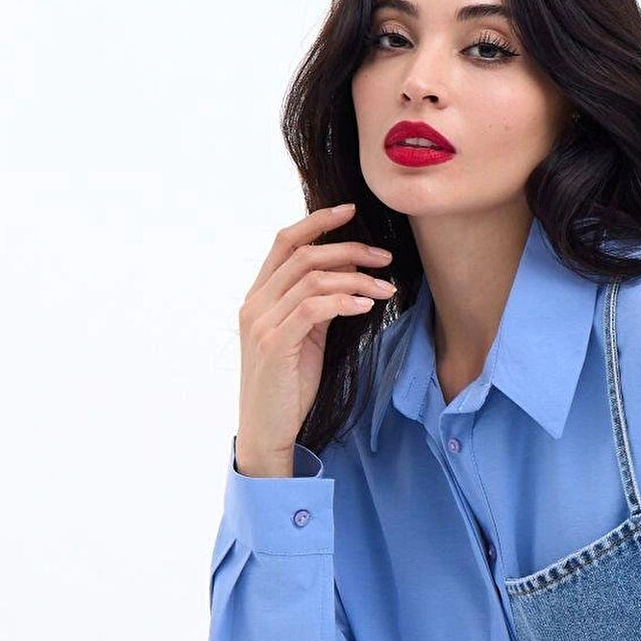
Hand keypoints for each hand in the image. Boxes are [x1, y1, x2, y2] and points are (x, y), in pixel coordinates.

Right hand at [235, 200, 396, 472]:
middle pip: (304, 255)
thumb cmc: (288, 386)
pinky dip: (343, 301)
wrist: (266, 430)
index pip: (285, 242)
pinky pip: (313, 308)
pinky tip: (366, 306)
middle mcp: (255, 303)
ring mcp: (262, 323)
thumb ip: (316, 305)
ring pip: (312, 279)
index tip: (351, 211)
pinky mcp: (275, 344)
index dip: (317, 221)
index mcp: (259, 296)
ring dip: (355, 279)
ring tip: (385, 290)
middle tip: (384, 258)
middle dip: (349, 250)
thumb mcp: (305, 337)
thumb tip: (346, 278)